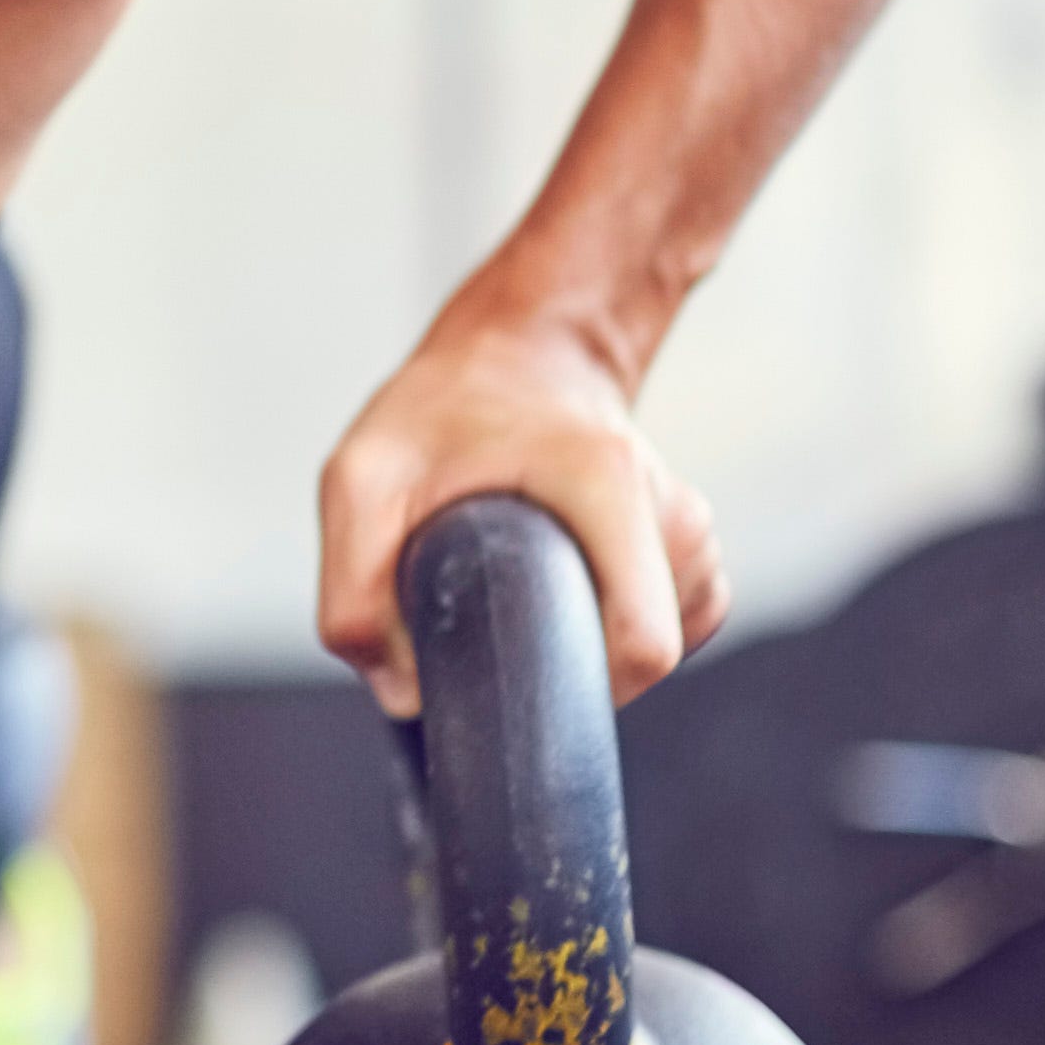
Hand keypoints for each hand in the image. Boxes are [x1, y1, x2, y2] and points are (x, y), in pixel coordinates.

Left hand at [313, 304, 726, 715]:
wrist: (525, 353)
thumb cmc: (447, 406)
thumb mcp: (363, 477)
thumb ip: (354, 587)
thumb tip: (399, 691)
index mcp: (608, 482)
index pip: (642, 644)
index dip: (574, 684)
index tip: (510, 662)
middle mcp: (670, 511)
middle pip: (641, 657)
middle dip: (562, 659)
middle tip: (497, 603)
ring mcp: (689, 535)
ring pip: (649, 648)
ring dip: (579, 636)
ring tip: (526, 574)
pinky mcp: (689, 556)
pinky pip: (662, 631)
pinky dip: (608, 626)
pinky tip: (565, 580)